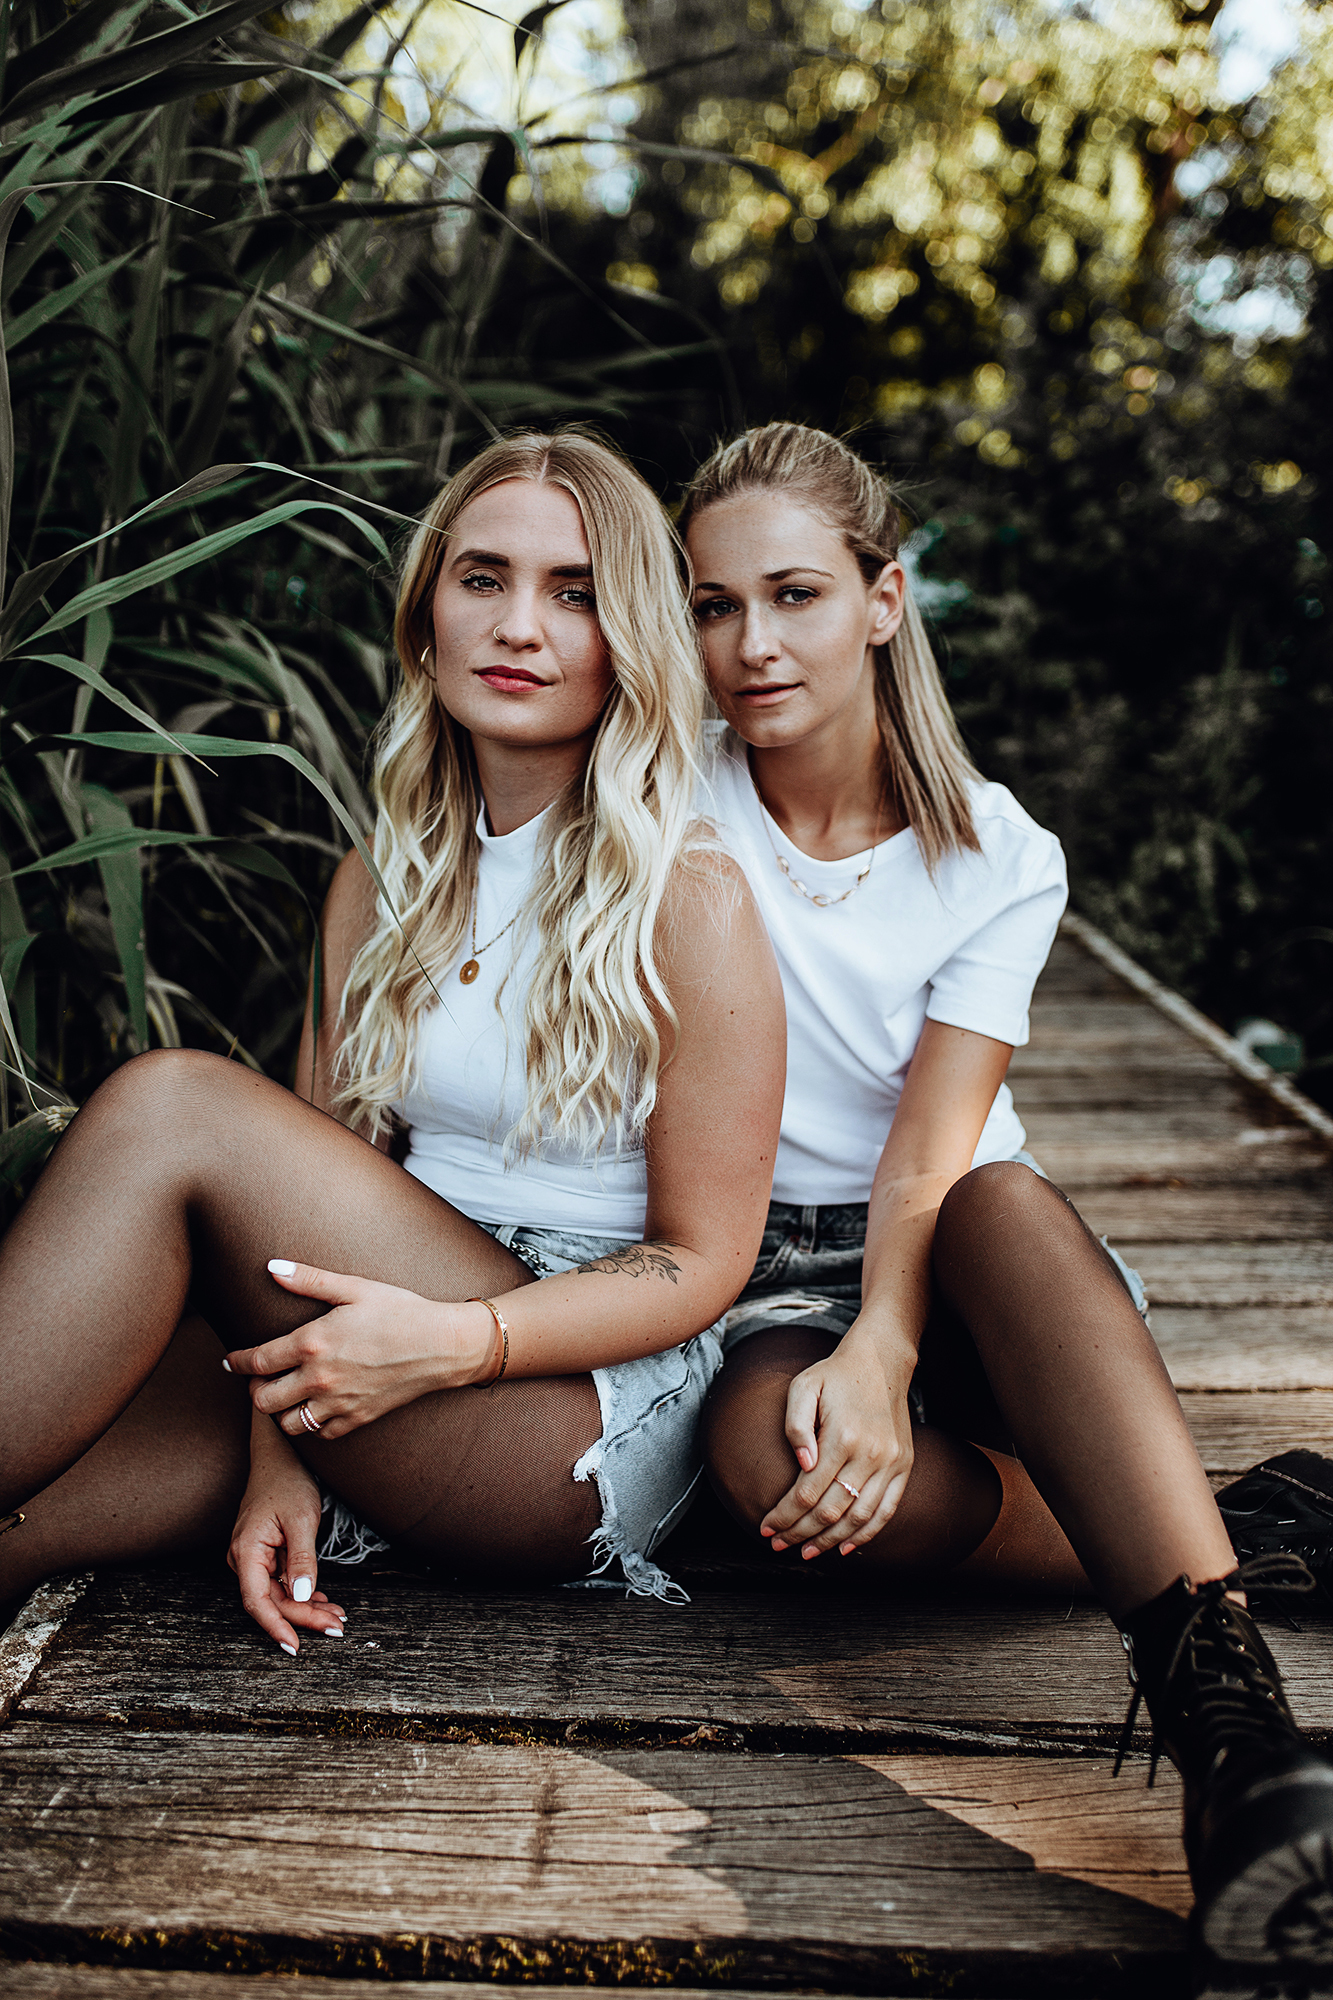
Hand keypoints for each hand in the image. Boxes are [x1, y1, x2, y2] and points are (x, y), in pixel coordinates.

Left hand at [223, 1261, 495, 1439]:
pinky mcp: (358, 1419)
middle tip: (261, 1378)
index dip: (238, 1362)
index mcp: (313, 1343)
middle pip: (263, 1401)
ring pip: (287, 1424)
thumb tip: (271, 1267)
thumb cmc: (400, 1310)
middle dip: (255, 1390)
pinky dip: (312, 1424)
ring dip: (281, 1411)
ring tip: (286, 1394)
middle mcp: (320, 1378)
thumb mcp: (354, 1288)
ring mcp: (338, 1403)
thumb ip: (308, 1280)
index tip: (231, 1361)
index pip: (257, 1361)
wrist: (442, 1345)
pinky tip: (317, 1406)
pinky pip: (320, 1434)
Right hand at [227, 1454, 346, 1653]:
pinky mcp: (265, 1557)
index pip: (256, 1601)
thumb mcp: (301, 1520)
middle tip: (337, 1627)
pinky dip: (303, 1594)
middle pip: (272, 1601)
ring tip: (337, 1617)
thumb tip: (301, 1596)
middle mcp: (244, 1559)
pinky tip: (324, 1601)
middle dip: (304, 1617)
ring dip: (307, 1608)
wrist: (281, 1459)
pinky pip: (282, 1583)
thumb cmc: (288, 1483)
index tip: (294, 1646)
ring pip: (279, 1595)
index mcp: (246, 1552)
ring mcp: (253, 1559)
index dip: (275, 1627)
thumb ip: (301, 1560)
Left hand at [761, 1326, 915, 1559]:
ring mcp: (891, 1463)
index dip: (784, 1516)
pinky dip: (866, 1534)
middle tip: (779, 1546)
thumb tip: (802, 1464)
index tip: (766, 1528)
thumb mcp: (803, 1387)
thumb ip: (796, 1425)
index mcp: (842, 1436)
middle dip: (800, 1533)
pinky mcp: (904, 1466)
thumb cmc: (833, 1375)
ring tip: (806, 1552)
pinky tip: (845, 1547)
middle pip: (830, 1511)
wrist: (881, 1362)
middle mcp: (870, 1454)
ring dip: (829, 1541)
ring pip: (858, 1518)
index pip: (807, 1493)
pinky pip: (886, 1510)